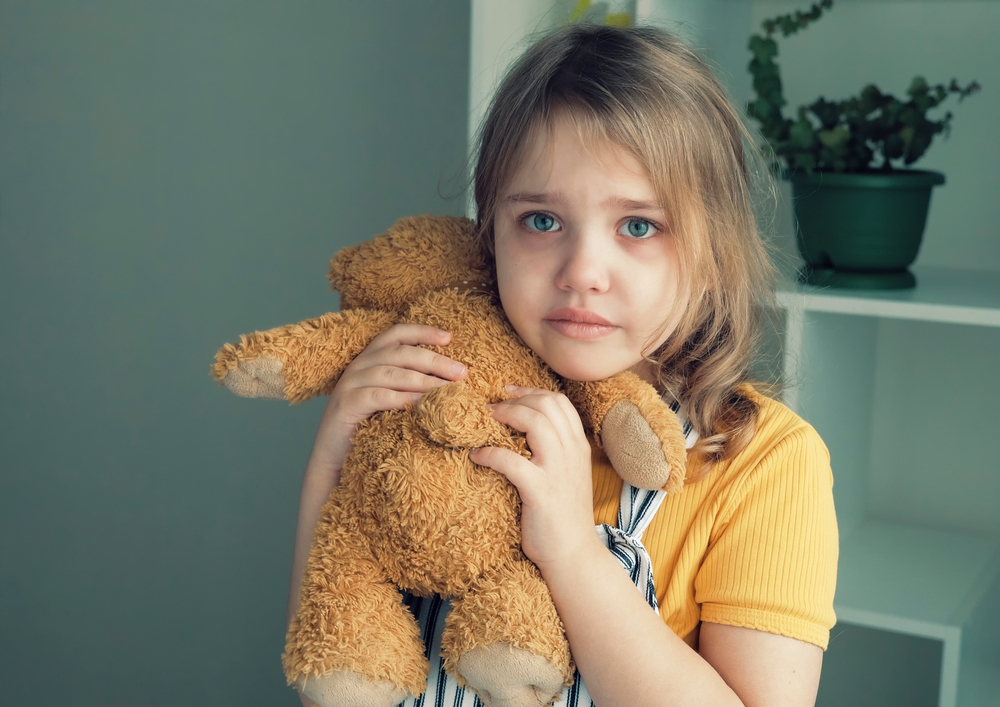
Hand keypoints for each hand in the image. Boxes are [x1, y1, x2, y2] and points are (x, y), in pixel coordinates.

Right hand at [289, 324, 467, 631]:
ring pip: (392, 372)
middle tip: (462, 374)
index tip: (450, 337)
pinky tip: (422, 407)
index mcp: (370, 362)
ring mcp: (348, 386)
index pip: (395, 334)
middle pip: (400, 352)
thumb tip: (456, 382)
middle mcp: (357, 368)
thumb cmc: (373, 440)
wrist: (336, 471)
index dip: (421, 332)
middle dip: (434, 360)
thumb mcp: (396, 409)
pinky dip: (401, 397)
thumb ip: (414, 390)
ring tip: (449, 391)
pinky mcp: (343, 407)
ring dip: (424, 379)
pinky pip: (377, 395)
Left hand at [470, 386, 597, 572]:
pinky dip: (489, 452)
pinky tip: (476, 456)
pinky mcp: (540, 491)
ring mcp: (558, 471)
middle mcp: (572, 452)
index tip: (507, 395)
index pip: (559, 401)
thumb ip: (555, 451)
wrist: (573, 555)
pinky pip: (510, 460)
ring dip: (503, 417)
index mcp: (578, 446)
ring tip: (483, 424)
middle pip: (546, 404)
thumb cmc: (562, 516)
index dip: (530, 392)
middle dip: (514, 401)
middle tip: (490, 410)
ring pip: (534, 422)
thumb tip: (521, 432)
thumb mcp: (567, 475)